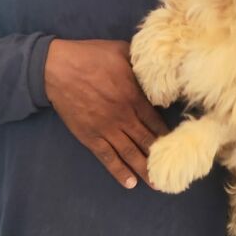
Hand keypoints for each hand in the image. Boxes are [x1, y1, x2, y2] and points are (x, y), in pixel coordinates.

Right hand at [44, 39, 167, 188]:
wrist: (57, 69)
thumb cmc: (90, 56)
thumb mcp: (122, 51)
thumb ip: (141, 63)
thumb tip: (157, 66)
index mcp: (134, 97)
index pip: (157, 122)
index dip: (168, 136)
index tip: (178, 146)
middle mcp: (124, 117)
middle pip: (147, 142)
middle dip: (161, 158)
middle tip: (174, 172)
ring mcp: (106, 129)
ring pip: (130, 154)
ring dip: (144, 170)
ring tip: (157, 185)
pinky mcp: (90, 137)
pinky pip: (107, 158)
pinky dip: (119, 171)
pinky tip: (130, 183)